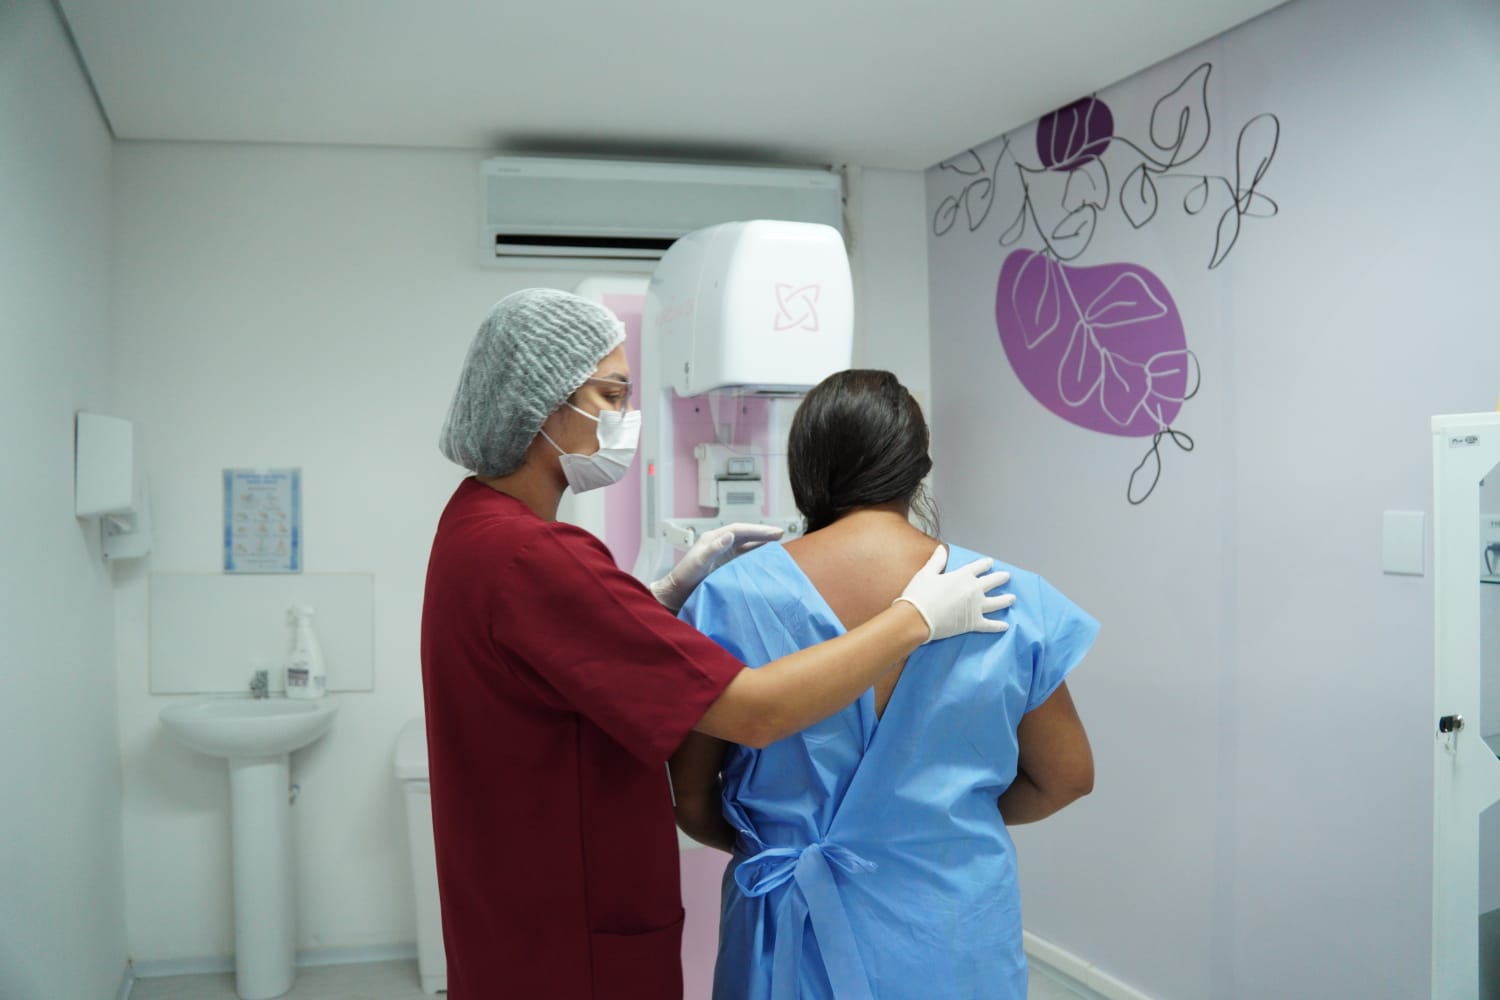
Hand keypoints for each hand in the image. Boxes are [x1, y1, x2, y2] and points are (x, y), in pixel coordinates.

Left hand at [650, 522, 785, 610]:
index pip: (739, 530)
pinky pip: (743, 555)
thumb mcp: (698, 562)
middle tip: (780, 533)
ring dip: (760, 541)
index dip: (757, 530)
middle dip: (762, 533)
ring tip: (777, 540)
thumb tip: (730, 535)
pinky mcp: (725, 565)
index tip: (773, 532)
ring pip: (746, 543)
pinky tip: (764, 556)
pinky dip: (755, 553)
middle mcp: (719, 544)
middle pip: (745, 534)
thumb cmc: (685, 578)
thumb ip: (713, 549)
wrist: (677, 592)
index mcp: (713, 539)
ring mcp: (722, 554)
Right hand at [893, 545, 1014, 641]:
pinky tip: (1005, 626)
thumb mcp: (926, 573)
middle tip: (1007, 576)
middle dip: (1000, 578)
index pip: (978, 567)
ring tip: (1012, 598)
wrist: (917, 618)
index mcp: (962, 576)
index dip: (985, 564)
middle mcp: (973, 590)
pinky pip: (989, 624)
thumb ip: (937, 561)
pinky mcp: (973, 623)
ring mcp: (976, 607)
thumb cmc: (919, 595)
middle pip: (992, 582)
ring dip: (1005, 600)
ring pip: (996, 602)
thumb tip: (942, 548)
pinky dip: (998, 626)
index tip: (990, 562)